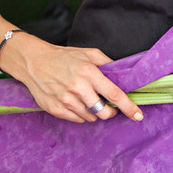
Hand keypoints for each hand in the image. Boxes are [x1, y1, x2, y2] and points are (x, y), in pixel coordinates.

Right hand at [3, 35, 142, 122]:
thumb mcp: (90, 53)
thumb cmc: (64, 57)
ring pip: (90, 117)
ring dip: (95, 113)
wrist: (34, 62)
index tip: (138, 115)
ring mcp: (65, 99)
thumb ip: (108, 63)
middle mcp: (78, 87)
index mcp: (89, 73)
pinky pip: (76, 119)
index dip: (128, 106)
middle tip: (110, 108)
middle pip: (103, 111)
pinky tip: (78, 104)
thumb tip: (124, 74)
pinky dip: (82, 115)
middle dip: (111, 113)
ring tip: (90, 101)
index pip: (114, 94)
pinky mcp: (54, 108)